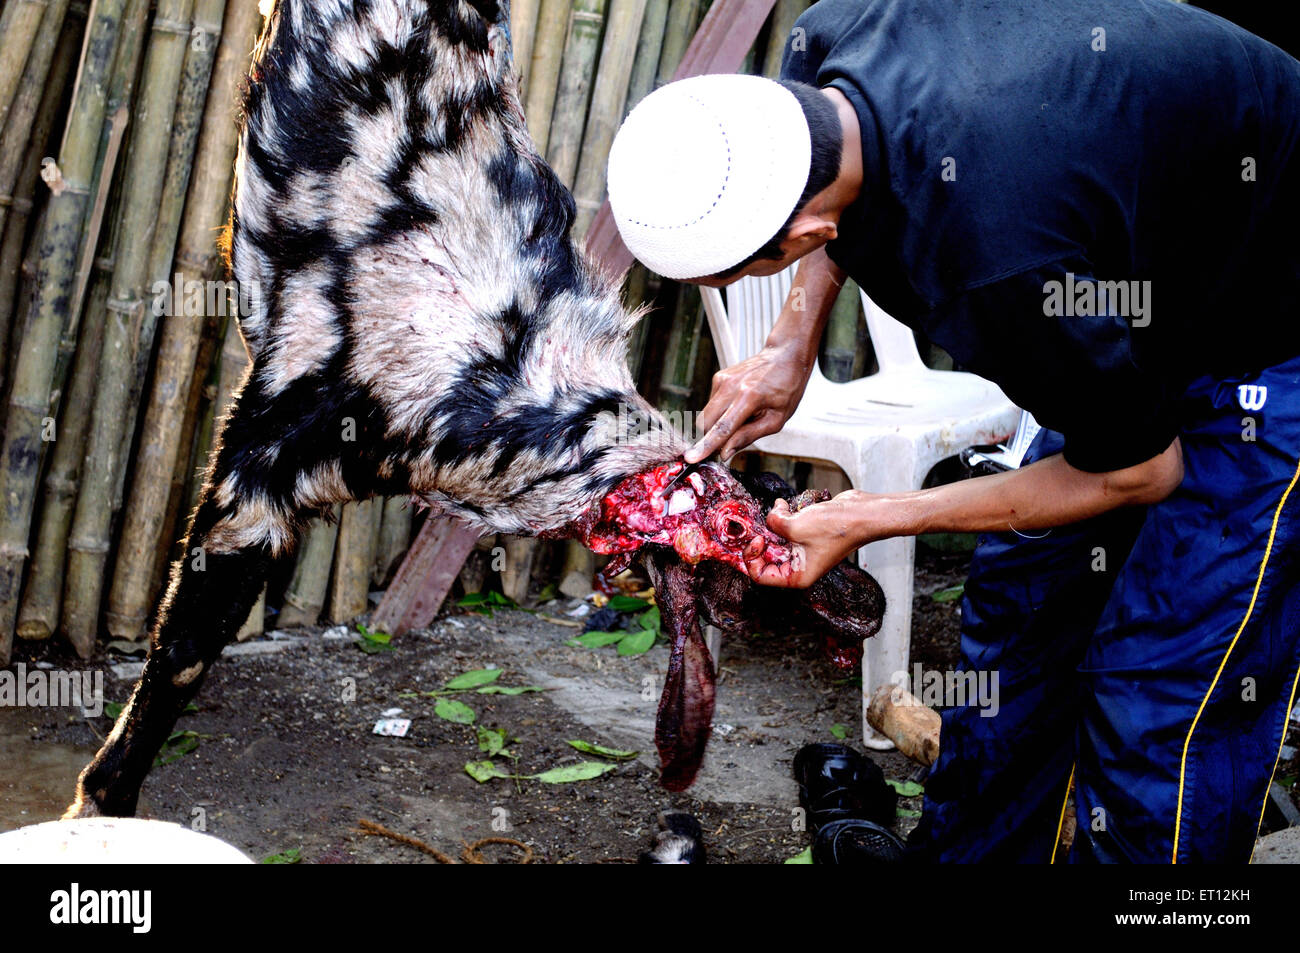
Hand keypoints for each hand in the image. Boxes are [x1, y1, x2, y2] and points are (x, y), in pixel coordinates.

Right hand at [684, 342, 812, 463]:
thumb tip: (725, 453)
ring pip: (706, 415)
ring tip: (744, 417)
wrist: (785, 355)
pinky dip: (721, 412)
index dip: (706, 446)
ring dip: (718, 425)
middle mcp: (730, 386)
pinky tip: (740, 405)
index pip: (722, 428)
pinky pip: (712, 404)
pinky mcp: (718, 377)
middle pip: (706, 423)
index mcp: (748, 397)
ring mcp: (722, 379)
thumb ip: (748, 436)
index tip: (690, 458)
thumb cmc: (786, 388)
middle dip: (711, 438)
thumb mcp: (776, 419)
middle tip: (730, 443)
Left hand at [743, 491, 883, 588]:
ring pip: (776, 540)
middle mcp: (799, 567)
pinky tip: (785, 506)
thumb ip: (774, 523)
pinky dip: (783, 517)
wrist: (862, 513)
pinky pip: (786, 529)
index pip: (761, 576)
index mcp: (797, 576)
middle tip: (757, 523)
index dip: (752, 559)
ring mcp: (803, 550)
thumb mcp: (795, 526)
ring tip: (778, 510)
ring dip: (773, 524)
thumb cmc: (837, 528)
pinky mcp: (807, 535)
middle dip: (762, 538)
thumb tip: (769, 517)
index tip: (756, 539)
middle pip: (767, 557)